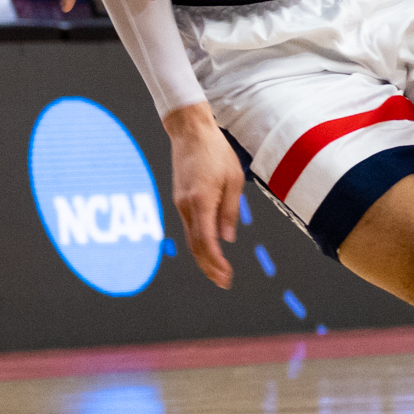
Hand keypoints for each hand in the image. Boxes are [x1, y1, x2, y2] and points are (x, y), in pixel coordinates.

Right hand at [165, 104, 242, 287]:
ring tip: (218, 271)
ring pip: (190, 238)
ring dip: (203, 257)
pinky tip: (208, 249)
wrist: (190, 131)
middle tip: (224, 282)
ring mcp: (180, 202)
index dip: (216, 263)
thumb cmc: (216, 151)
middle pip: (195, 246)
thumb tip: (227, 239)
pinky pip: (188, 226)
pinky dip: (198, 242)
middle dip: (209, 267)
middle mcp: (186, 205)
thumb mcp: (233, 180)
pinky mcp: (179, 199)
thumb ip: (229, 211)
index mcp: (201, 201)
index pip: (207, 242)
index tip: (226, 276)